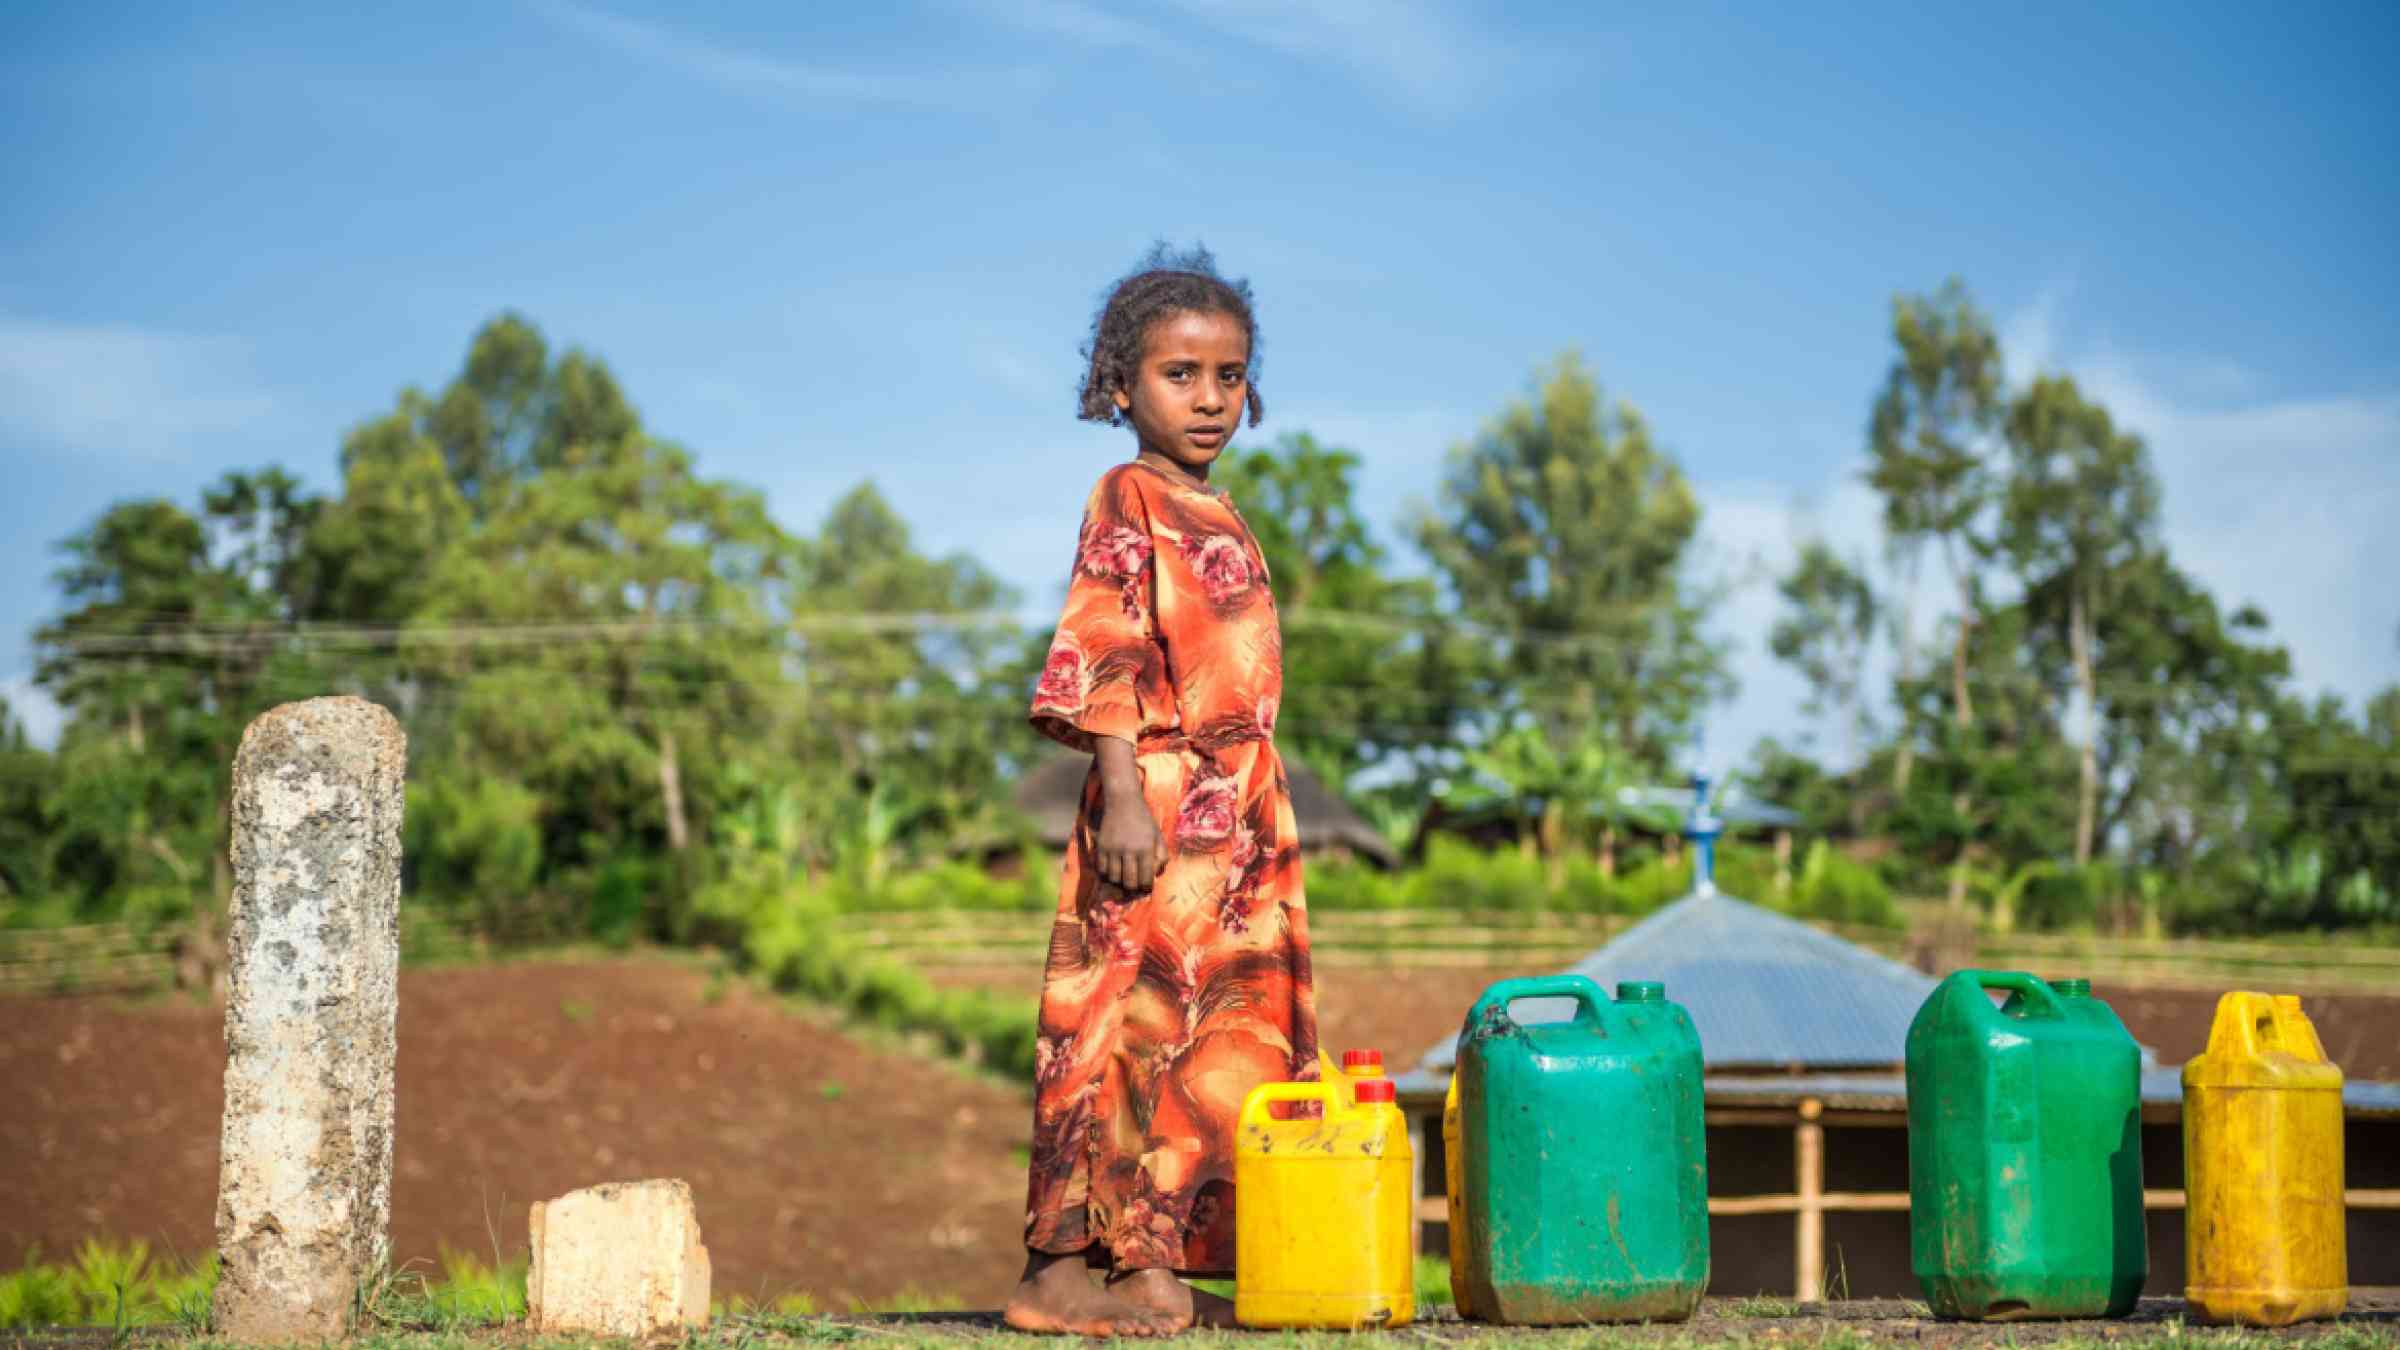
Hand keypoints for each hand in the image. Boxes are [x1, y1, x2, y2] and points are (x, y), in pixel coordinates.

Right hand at [1092, 737, 1168, 891]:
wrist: (1123, 801)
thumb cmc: (1144, 820)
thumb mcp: (1158, 835)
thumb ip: (1161, 856)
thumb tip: (1156, 875)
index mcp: (1145, 848)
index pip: (1145, 878)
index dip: (1146, 887)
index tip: (1146, 887)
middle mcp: (1128, 850)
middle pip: (1129, 882)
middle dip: (1133, 889)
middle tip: (1135, 887)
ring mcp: (1113, 849)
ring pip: (1114, 878)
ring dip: (1119, 882)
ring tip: (1123, 879)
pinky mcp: (1101, 846)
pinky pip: (1101, 869)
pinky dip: (1106, 874)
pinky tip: (1112, 871)